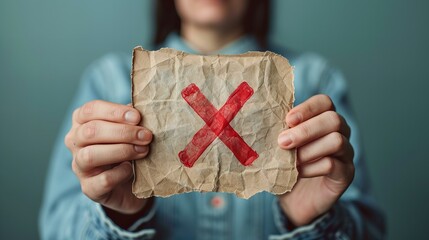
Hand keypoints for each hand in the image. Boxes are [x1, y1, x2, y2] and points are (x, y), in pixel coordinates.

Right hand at [65, 100, 152, 216]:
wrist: (130, 185)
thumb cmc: (128, 149)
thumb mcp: (130, 130)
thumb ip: (132, 120)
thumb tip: (145, 109)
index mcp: (83, 122)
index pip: (90, 110)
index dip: (114, 112)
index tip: (137, 117)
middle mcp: (75, 142)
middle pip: (90, 131)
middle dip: (123, 132)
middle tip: (146, 136)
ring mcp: (79, 166)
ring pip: (90, 155)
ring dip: (121, 151)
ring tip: (143, 151)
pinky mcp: (89, 188)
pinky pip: (103, 179)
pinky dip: (121, 173)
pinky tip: (132, 169)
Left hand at [277, 95, 354, 226]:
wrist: (296, 199)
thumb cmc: (287, 165)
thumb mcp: (281, 145)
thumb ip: (280, 131)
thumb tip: (264, 120)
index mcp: (324, 119)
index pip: (324, 102)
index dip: (307, 109)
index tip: (287, 120)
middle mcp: (341, 132)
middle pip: (333, 120)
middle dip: (306, 130)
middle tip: (283, 142)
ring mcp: (346, 153)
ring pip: (336, 141)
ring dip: (308, 150)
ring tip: (291, 160)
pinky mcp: (346, 174)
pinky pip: (333, 165)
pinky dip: (311, 168)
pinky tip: (297, 172)